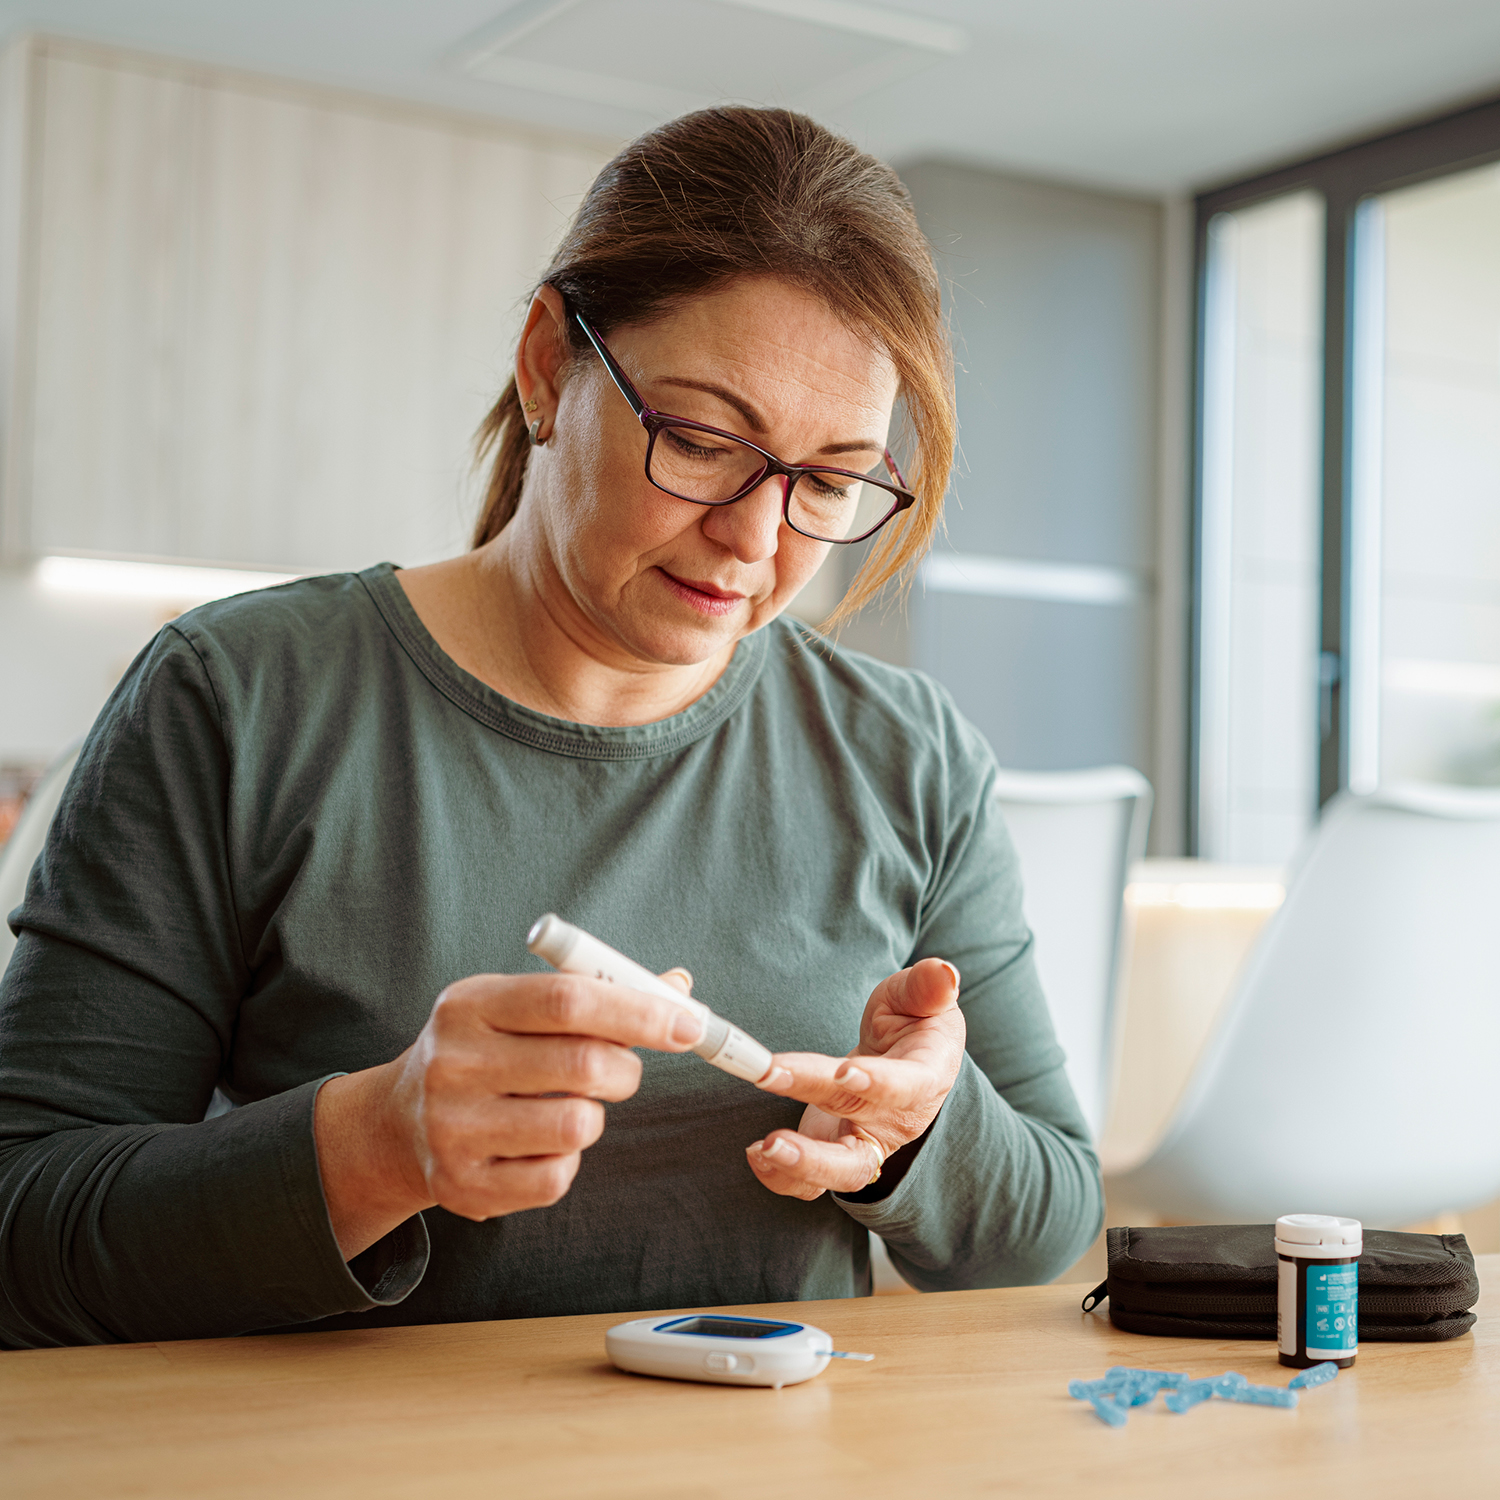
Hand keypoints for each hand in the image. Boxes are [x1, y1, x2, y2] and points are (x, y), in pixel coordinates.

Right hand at [314, 968, 701, 1257]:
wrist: (398, 1123)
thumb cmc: (484, 1051)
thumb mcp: (518, 1006)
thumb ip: (597, 995)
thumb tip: (680, 990)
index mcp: (470, 1004)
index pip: (569, 999)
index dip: (639, 1010)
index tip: (689, 1023)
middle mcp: (453, 1063)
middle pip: (583, 1063)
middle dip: (627, 1068)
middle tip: (622, 1071)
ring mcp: (452, 1128)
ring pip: (578, 1125)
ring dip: (595, 1115)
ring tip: (569, 1105)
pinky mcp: (462, 1185)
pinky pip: (557, 1177)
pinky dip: (567, 1160)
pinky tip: (540, 1143)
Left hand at [745, 958, 963, 1200]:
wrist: (903, 1054)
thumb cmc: (913, 1021)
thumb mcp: (921, 996)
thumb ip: (928, 986)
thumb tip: (945, 971)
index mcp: (924, 1077)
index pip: (905, 1087)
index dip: (877, 1083)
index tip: (842, 1072)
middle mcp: (895, 1121)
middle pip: (859, 1147)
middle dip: (815, 1151)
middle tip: (773, 1139)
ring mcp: (865, 1141)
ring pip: (837, 1173)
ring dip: (797, 1169)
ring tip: (759, 1150)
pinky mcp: (836, 1149)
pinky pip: (812, 1180)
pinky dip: (782, 1175)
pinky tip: (754, 1152)